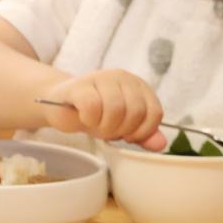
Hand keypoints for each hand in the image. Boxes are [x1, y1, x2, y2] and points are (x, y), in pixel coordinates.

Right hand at [41, 69, 165, 150]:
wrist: (62, 105)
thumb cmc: (97, 115)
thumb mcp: (124, 127)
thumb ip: (143, 134)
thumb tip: (161, 144)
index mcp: (139, 86)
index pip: (154, 112)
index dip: (142, 131)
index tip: (128, 136)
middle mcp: (123, 77)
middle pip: (135, 112)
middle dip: (121, 130)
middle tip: (108, 130)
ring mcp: (102, 77)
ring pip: (115, 109)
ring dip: (105, 126)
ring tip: (96, 124)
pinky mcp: (80, 85)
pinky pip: (92, 106)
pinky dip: (90, 120)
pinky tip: (85, 118)